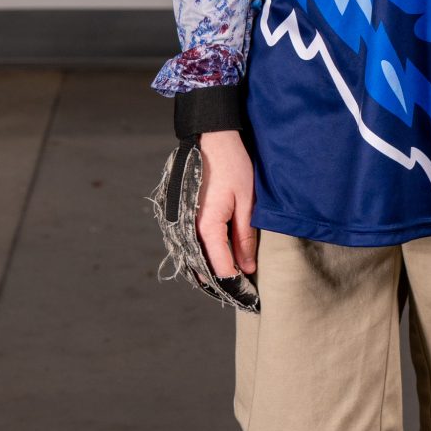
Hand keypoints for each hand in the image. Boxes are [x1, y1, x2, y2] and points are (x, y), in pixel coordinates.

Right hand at [195, 129, 256, 281]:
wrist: (210, 139)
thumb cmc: (232, 166)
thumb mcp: (246, 202)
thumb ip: (245, 237)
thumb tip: (248, 267)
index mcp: (207, 226)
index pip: (221, 268)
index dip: (235, 282)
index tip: (250, 292)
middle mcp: (189, 228)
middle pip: (203, 268)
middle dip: (222, 280)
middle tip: (242, 287)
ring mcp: (181, 222)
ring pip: (193, 258)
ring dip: (210, 269)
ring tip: (231, 275)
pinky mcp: (180, 216)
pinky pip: (188, 244)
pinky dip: (201, 255)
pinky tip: (216, 257)